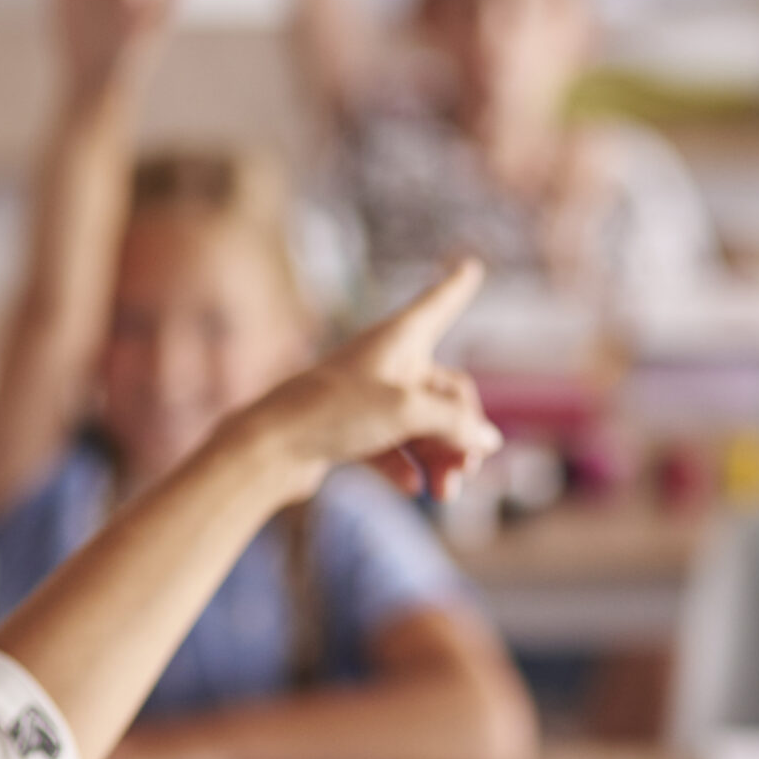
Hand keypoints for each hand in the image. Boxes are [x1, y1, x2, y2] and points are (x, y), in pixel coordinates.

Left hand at [224, 258, 502, 503]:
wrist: (270, 448)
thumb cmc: (334, 412)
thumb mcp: (406, 412)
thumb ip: (455, 424)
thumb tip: (488, 442)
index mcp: (399, 338)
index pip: (437, 304)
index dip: (456, 288)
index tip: (469, 265)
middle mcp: (387, 363)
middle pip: (445, 391)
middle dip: (461, 431)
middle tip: (468, 468)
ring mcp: (370, 398)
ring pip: (423, 426)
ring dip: (440, 458)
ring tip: (446, 493)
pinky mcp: (352, 432)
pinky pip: (394, 448)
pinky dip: (407, 467)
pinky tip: (412, 489)